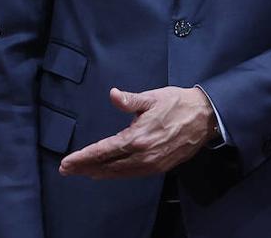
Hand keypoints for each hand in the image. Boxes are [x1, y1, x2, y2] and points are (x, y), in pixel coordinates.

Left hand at [58, 86, 217, 178]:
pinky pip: (132, 174)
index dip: (84, 157)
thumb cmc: (177, 104)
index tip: (67, 162)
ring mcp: (152, 163)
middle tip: (65, 169)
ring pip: (119, 173)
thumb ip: (129, 100)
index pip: (104, 150)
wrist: (205, 117)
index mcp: (138, 137)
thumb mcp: (152, 98)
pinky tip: (106, 172)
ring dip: (98, 173)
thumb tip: (113, 95)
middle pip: (108, 165)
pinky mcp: (159, 167)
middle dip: (85, 168)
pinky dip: (116, 174)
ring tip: (82, 172)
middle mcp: (143, 155)